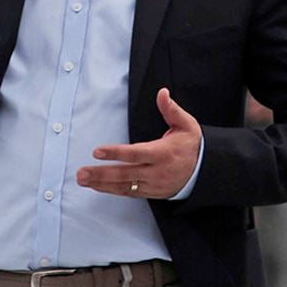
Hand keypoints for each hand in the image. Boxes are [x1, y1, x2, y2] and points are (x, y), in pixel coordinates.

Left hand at [77, 88, 201, 199]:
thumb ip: (171, 110)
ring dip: (101, 184)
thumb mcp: (186, 125)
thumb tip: (162, 93)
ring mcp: (153, 185)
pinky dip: (111, 190)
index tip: (97, 151)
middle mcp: (156, 172)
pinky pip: (128, 193)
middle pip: (125, 174)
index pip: (136, 154)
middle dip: (101, 174)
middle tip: (81, 173)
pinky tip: (97, 186)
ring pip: (124, 186)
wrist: (204, 171)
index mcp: (163, 153)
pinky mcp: (151, 193)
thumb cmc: (191, 145)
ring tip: (83, 180)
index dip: (115, 153)